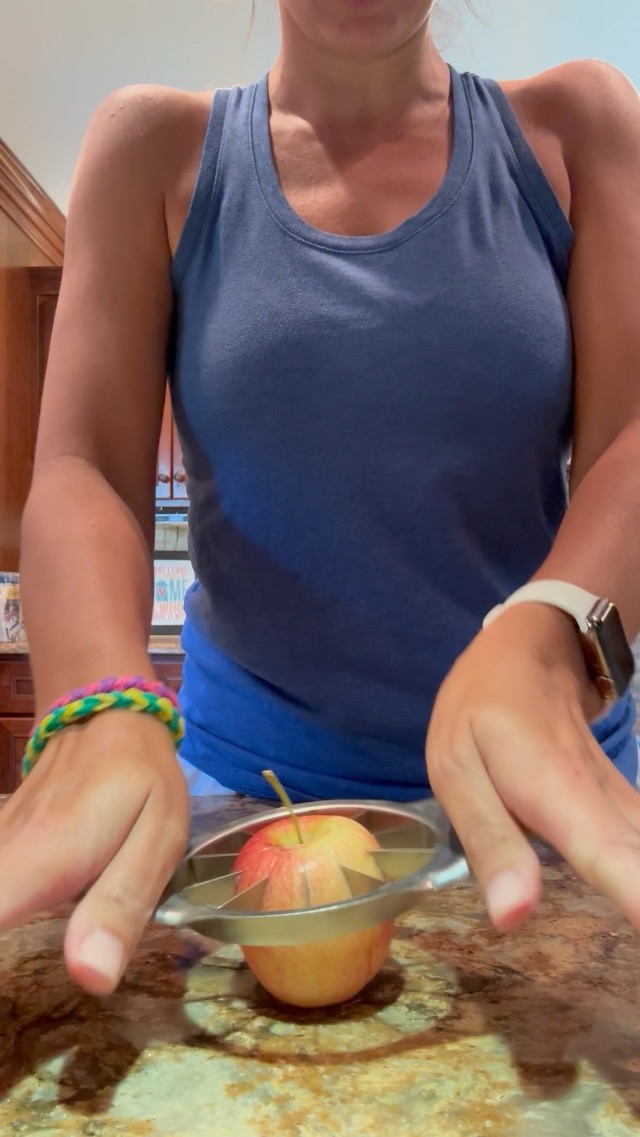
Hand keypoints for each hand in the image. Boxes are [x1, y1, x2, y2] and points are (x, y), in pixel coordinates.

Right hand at [0, 712, 188, 993]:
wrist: (102, 718)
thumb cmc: (140, 781)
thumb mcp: (156, 838)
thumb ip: (121, 906)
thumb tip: (90, 979)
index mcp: (41, 862)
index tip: (11, 999)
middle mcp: (0, 857)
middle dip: (2, 945)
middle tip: (12, 995)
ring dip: (6, 923)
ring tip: (21, 948)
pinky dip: (6, 898)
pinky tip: (28, 903)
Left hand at [426, 603, 639, 931]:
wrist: (532, 653)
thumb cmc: (484, 710)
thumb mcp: (459, 769)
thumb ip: (490, 842)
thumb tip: (512, 918)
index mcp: (557, 793)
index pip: (611, 856)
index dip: (637, 894)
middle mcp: (607, 804)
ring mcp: (625, 804)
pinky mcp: (629, 810)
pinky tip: (635, 892)